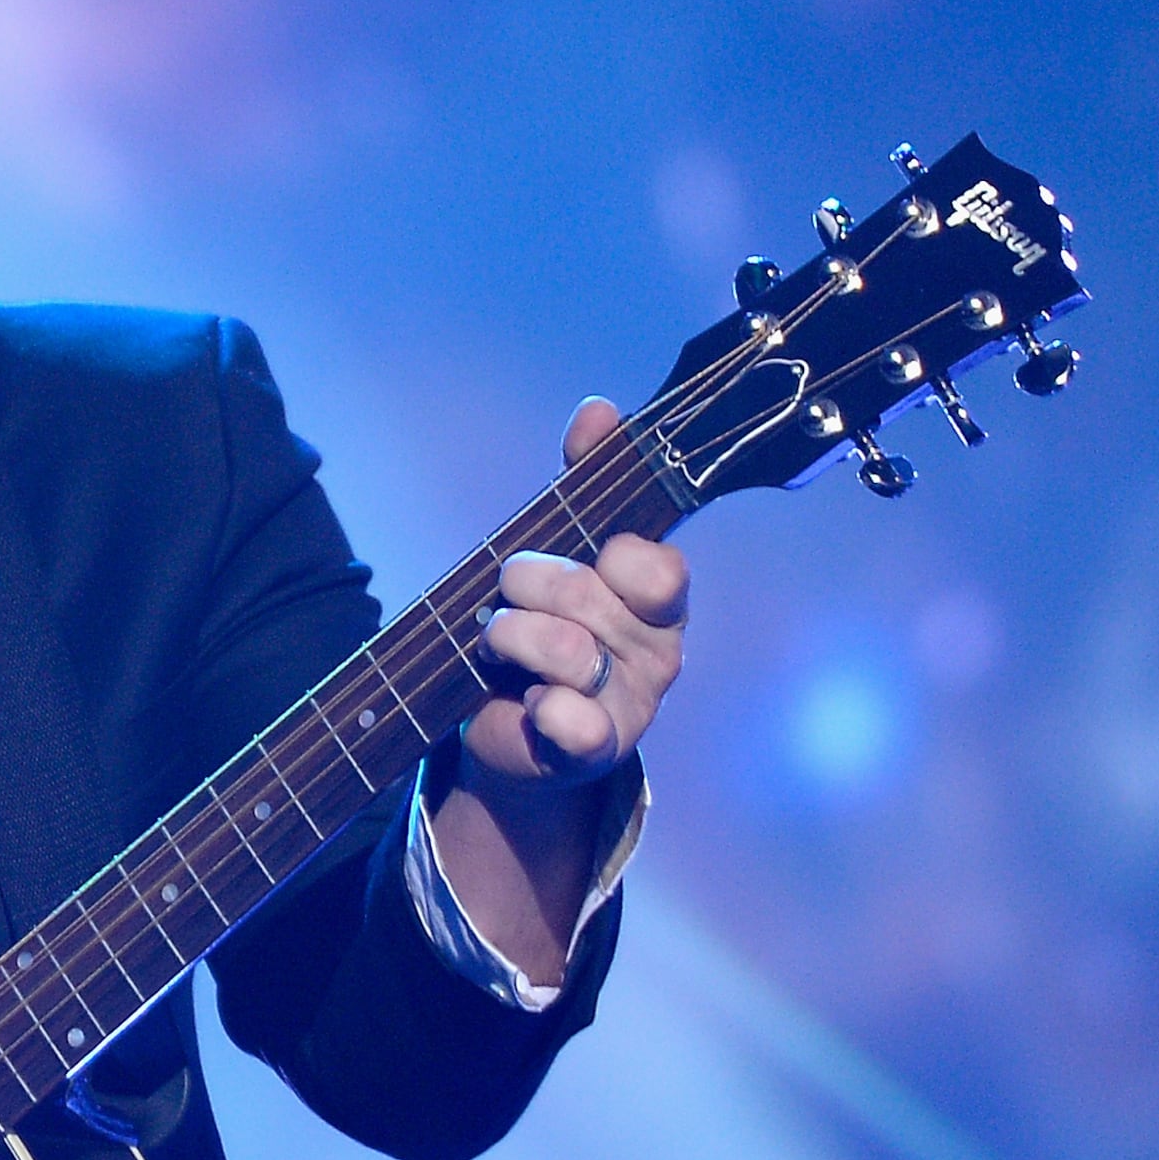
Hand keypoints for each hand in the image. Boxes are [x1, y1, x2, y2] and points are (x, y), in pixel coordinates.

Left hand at [434, 397, 690, 978]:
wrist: (514, 725)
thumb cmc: (543, 625)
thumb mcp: (563, 549)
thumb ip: (585, 483)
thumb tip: (598, 409)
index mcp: (658, 597)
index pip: (656, 564)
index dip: (610, 553)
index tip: (583, 552)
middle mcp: (656, 650)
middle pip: (587, 595)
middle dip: (526, 584)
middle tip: (509, 596)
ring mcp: (631, 704)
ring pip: (567, 649)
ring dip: (511, 638)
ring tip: (500, 647)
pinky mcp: (594, 750)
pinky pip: (574, 721)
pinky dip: (542, 708)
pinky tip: (530, 703)